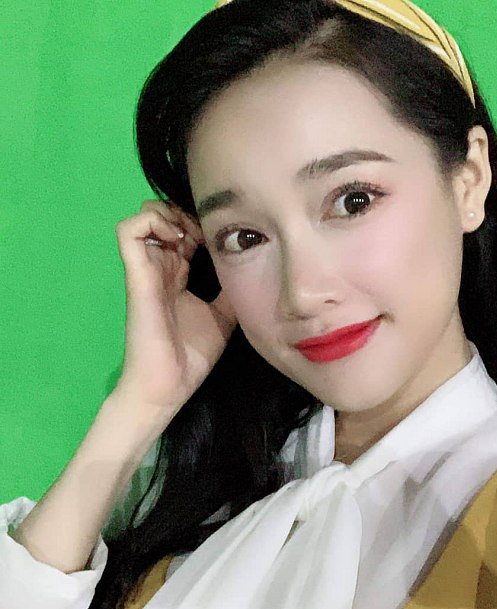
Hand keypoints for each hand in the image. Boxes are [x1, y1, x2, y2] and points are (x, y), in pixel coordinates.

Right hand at [112, 199, 236, 422]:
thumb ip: (229, 291)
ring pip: (143, 216)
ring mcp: (147, 270)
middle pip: (163, 217)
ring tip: (190, 233)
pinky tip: (177, 237)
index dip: (199, 224)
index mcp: (177, 276)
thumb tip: (248, 270)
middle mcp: (160, 267)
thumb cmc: (192, 355)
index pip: (182, 232)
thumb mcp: (222, 316)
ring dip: (168, 214)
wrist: (168, 386)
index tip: (221, 236)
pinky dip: (150, 222)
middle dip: (187, 213)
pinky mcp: (137, 276)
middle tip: (207, 231)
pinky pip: (128, 231)